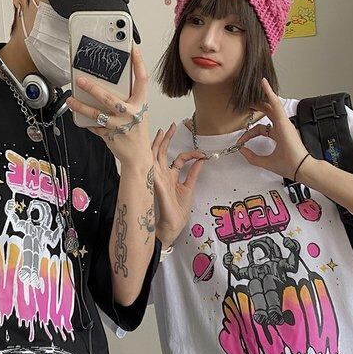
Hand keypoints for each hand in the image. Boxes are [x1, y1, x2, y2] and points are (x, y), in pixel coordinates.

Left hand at [67, 45, 151, 168]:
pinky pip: (95, 126)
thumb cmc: (136, 131)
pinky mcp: (110, 136)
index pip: (142, 80)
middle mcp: (130, 114)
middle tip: (80, 80)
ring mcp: (119, 126)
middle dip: (93, 88)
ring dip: (82, 107)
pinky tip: (79, 116)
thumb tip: (112, 84)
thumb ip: (129, 99)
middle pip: (109, 98)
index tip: (133, 49)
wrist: (138, 156)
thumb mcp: (139, 112)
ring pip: (97, 114)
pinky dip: (87, 121)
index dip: (138, 63)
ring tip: (71, 100)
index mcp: (141, 104)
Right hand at [151, 124, 204, 244]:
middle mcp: (162, 176)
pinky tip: (151, 149)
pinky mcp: (157, 185)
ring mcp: (158, 180)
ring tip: (160, 132)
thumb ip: (193, 173)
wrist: (172, 227)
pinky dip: (151, 158)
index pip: (178, 159)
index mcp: (170, 177)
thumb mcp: (189, 188)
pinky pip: (152, 169)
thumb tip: (202, 160)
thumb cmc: (177, 212)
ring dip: (156, 144)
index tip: (202, 154)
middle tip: (170, 126)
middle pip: (161, 153)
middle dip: (165, 139)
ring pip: (154, 157)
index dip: (190, 154)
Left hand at [236, 80, 308, 181]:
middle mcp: (281, 127)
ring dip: (264, 94)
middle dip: (258, 106)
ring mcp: (284, 123)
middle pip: (268, 112)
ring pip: (272, 104)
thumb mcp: (265, 162)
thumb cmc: (289, 165)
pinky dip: (269, 93)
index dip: (248, 134)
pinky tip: (264, 84)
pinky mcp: (284, 121)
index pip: (260, 130)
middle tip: (248, 101)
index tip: (240, 142)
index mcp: (278, 136)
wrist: (301, 168)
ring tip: (258, 84)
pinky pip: (276, 104)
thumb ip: (252, 157)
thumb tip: (241, 150)